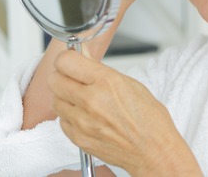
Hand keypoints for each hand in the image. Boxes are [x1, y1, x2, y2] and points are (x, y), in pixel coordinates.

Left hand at [49, 50, 201, 174]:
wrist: (153, 151)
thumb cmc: (149, 120)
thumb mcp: (130, 84)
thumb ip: (100, 70)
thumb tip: (83, 56)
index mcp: (107, 83)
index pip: (66, 61)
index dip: (68, 58)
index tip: (72, 59)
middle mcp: (91, 101)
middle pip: (54, 79)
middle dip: (63, 75)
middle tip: (75, 78)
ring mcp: (82, 122)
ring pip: (55, 100)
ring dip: (65, 96)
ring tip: (83, 99)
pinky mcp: (78, 138)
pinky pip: (62, 120)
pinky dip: (70, 116)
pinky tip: (86, 115)